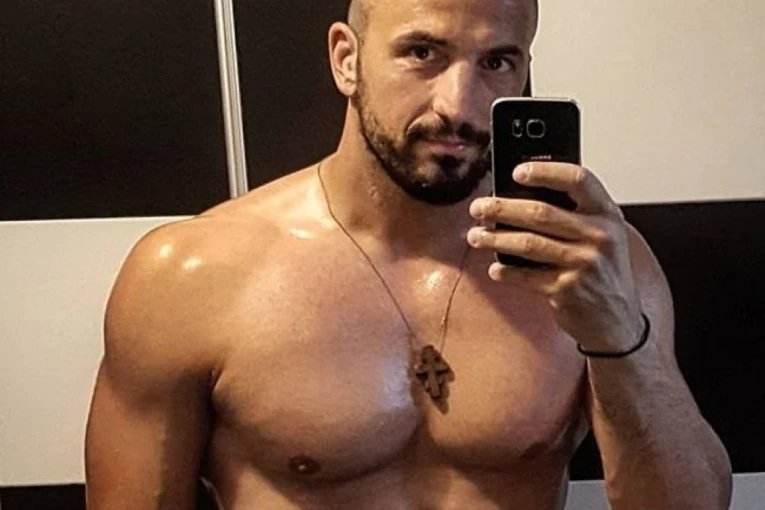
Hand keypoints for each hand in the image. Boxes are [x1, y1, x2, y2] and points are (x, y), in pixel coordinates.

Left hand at [467, 163, 642, 351]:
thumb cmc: (604, 271)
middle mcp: (599, 236)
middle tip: (479, 208)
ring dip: (495, 238)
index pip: (578, 180)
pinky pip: (526, 276)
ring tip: (475, 236)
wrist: (618, 320)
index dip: (545, 171)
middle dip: (502, 208)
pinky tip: (495, 268)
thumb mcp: (601, 235)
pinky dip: (506, 271)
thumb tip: (521, 194)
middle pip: (541, 212)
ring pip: (527, 243)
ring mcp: (583, 264)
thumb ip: (574, 213)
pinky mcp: (567, 290)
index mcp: (607, 214)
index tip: (516, 172)